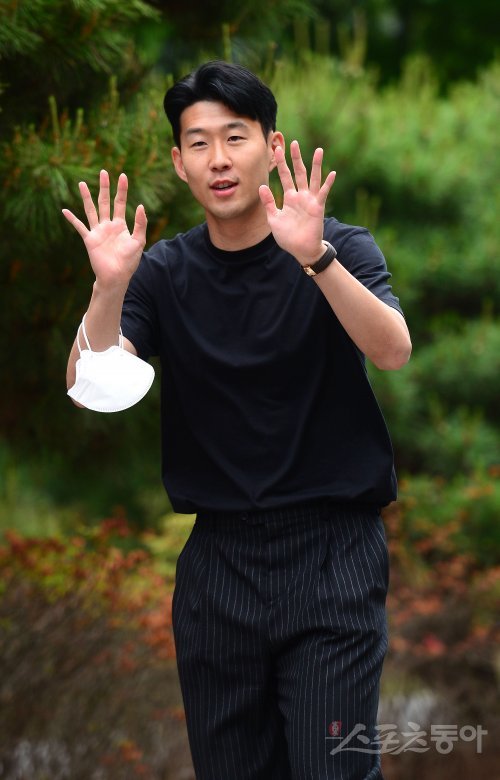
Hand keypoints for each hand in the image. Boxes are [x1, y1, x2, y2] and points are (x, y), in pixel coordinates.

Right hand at [62, 170, 146, 288]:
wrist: (116, 276)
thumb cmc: (129, 261)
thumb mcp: (139, 241)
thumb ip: (140, 223)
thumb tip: (140, 205)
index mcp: (120, 225)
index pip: (120, 203)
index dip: (122, 190)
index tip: (122, 176)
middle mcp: (108, 225)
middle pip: (105, 202)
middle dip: (104, 187)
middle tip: (103, 172)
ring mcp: (97, 231)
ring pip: (91, 210)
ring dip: (86, 197)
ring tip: (81, 183)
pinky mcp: (89, 239)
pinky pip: (79, 227)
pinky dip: (72, 219)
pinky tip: (64, 210)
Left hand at [259, 140, 335, 264]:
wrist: (301, 250)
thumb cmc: (288, 237)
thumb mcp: (274, 219)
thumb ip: (269, 203)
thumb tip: (261, 186)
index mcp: (290, 197)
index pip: (285, 176)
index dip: (281, 163)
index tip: (277, 149)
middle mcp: (300, 196)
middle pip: (299, 172)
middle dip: (296, 158)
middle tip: (294, 143)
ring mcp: (310, 200)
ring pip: (313, 178)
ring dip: (316, 165)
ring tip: (319, 150)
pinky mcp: (317, 207)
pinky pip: (323, 193)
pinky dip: (328, 183)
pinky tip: (332, 173)